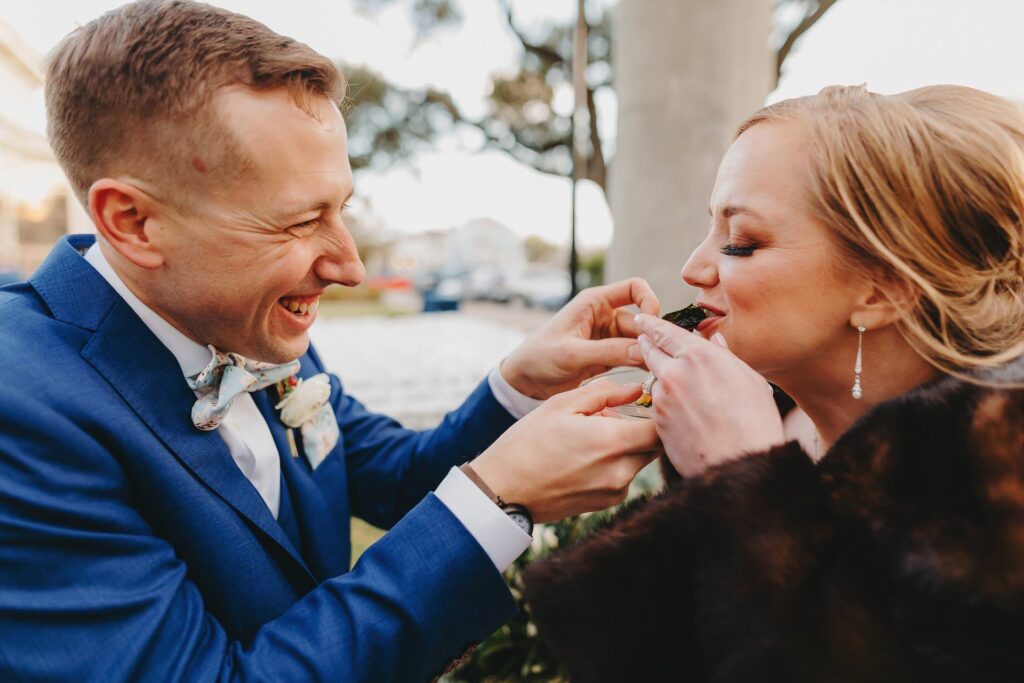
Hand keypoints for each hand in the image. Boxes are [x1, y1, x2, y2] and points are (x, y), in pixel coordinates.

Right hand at [471, 380, 659, 522]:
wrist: (503, 490)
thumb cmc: (528, 442)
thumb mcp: (563, 404)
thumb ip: (606, 392)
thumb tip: (637, 388)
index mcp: (612, 442)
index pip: (662, 428)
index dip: (660, 411)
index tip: (649, 399)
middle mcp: (621, 472)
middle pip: (654, 445)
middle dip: (641, 427)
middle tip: (614, 414)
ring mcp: (615, 491)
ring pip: (639, 459)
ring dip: (626, 444)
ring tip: (592, 435)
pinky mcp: (606, 503)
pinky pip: (624, 476)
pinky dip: (614, 462)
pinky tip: (584, 455)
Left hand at [501, 278, 659, 399]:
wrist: (524, 381)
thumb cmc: (539, 357)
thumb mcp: (572, 354)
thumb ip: (608, 351)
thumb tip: (643, 352)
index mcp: (594, 302)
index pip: (633, 288)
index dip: (649, 300)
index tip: (654, 323)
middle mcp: (605, 316)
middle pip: (641, 320)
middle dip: (651, 338)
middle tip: (662, 360)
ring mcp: (608, 337)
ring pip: (640, 341)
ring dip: (649, 354)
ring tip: (659, 372)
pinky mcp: (609, 356)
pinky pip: (633, 357)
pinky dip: (642, 366)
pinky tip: (650, 379)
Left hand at [634, 314, 783, 477]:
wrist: (740, 463)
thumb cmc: (755, 422)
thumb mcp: (749, 380)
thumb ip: (726, 357)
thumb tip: (715, 343)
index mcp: (699, 355)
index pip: (666, 332)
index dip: (651, 323)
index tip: (641, 318)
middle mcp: (675, 372)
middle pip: (650, 351)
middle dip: (646, 344)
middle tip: (642, 338)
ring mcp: (663, 398)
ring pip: (654, 380)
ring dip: (659, 377)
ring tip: (674, 383)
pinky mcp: (657, 421)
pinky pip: (658, 405)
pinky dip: (664, 403)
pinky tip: (681, 412)